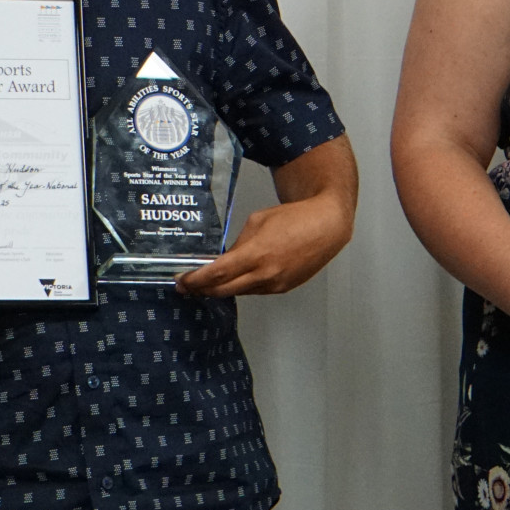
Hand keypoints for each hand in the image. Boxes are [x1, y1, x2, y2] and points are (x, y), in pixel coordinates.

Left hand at [175, 193, 353, 296]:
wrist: (327, 226)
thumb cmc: (294, 217)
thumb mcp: (257, 222)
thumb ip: (238, 243)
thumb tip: (224, 260)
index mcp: (256, 254)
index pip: (217, 274)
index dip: (195, 280)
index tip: (181, 280)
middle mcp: (265, 274)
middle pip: (223, 290)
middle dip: (202, 290)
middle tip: (187, 286)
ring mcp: (276, 284)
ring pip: (240, 292)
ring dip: (222, 288)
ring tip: (209, 281)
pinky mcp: (284, 288)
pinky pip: (256, 290)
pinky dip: (243, 285)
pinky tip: (237, 278)